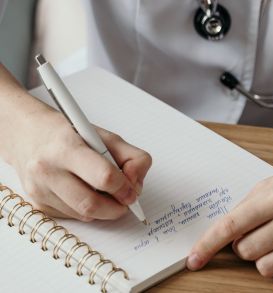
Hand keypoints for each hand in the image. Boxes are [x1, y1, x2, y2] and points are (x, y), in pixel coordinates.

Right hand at [10, 107, 151, 220]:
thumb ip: (132, 157)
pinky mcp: (37, 204)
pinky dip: (87, 210)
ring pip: (84, 215)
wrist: (26, 134)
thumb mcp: (105, 136)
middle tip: (126, 200)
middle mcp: (47, 170)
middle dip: (117, 207)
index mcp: (67, 147)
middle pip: (92, 205)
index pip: (104, 177)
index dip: (124, 188)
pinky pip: (73, 217)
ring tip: (106, 192)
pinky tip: (85, 192)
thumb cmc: (68, 133)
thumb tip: (136, 183)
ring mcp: (39, 190)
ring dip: (103, 209)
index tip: (132, 190)